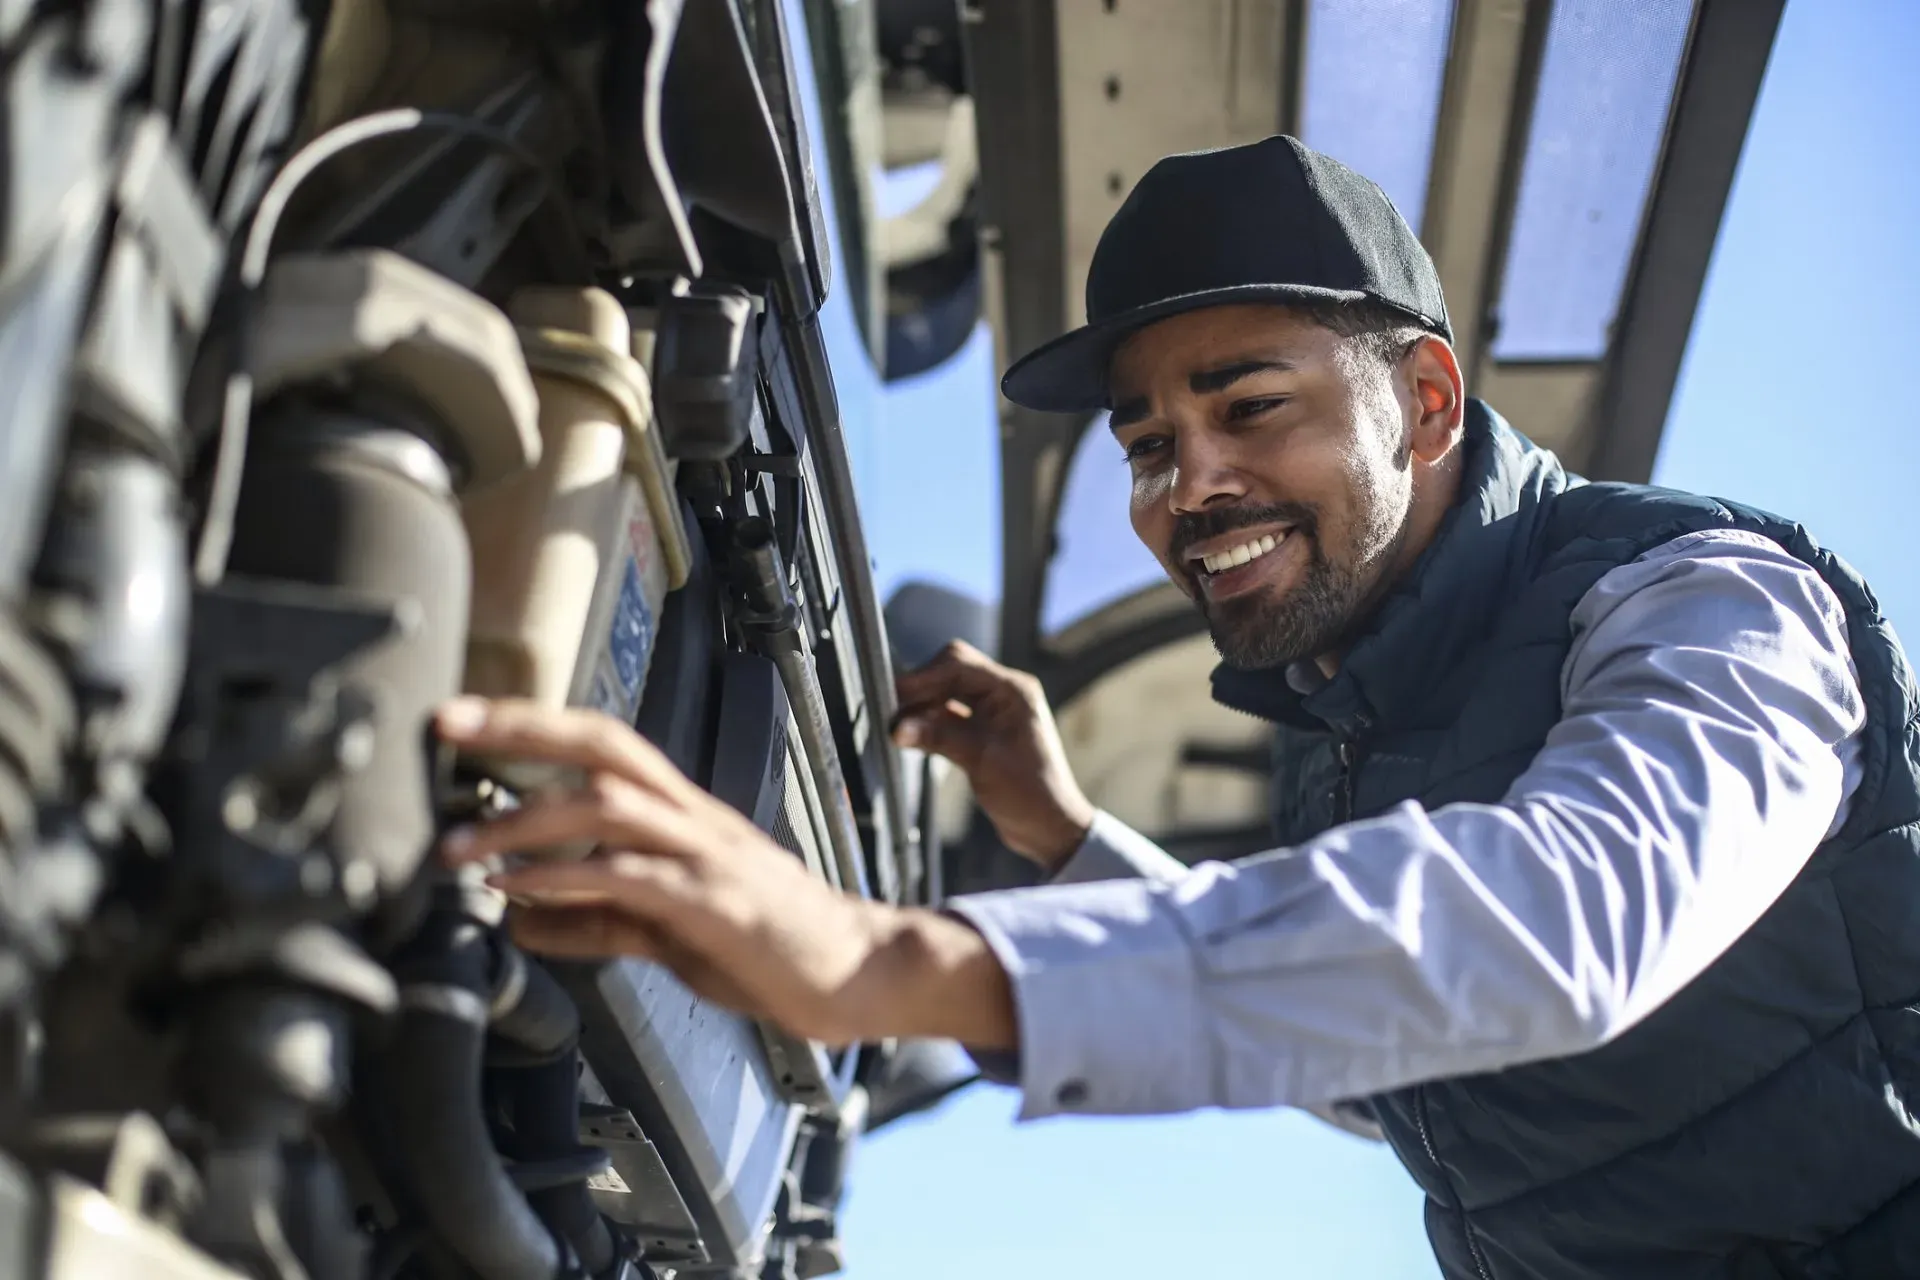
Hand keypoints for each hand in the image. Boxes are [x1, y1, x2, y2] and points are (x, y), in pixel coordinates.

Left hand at [433, 697, 1014, 1049]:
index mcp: (682, 815)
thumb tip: (523, 920)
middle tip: (446, 726)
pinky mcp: (715, 902)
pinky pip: (630, 876)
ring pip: (607, 805)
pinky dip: (566, 879)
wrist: (859, 971)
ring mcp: (706, 854)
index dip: (532, 726)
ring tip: (458, 847)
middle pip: (602, 745)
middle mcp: (692, 818)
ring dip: (523, 820)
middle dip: (520, 730)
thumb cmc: (771, 948)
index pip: (601, 746)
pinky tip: (519, 892)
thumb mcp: (669, 932)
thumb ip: (599, 920)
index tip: (461, 722)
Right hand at [893, 641, 1095, 871]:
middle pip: (949, 673)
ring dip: (921, 708)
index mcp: (1013, 690)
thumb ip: (939, 738)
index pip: (959, 664)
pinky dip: (928, 724)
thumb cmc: (1029, 793)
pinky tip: (910, 736)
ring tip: (895, 728)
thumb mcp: (982, 761)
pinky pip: (947, 717)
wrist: (1049, 827)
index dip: (923, 676)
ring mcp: (992, 712)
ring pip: (944, 695)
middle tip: (889, 711)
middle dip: (919, 689)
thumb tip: (896, 727)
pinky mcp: (981, 732)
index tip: (893, 695)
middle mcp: (1003, 694)